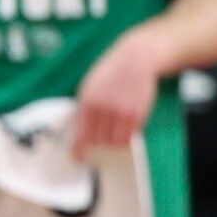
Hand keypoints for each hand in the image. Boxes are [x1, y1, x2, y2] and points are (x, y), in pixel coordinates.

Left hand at [74, 33, 165, 155]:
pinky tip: (127, 124)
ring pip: (114, 141)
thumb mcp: (91, 84)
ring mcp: (121, 112)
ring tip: (116, 128)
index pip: (82, 131)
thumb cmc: (111, 72)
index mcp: (88, 100)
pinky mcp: (137, 114)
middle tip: (102, 136)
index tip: (78, 156)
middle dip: (99, 141)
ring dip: (114, 139)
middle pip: (98, 139)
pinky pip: (129, 136)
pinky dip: (127, 135)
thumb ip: (85, 105)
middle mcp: (103, 108)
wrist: (136, 59)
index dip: (80, 147)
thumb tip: (81, 129)